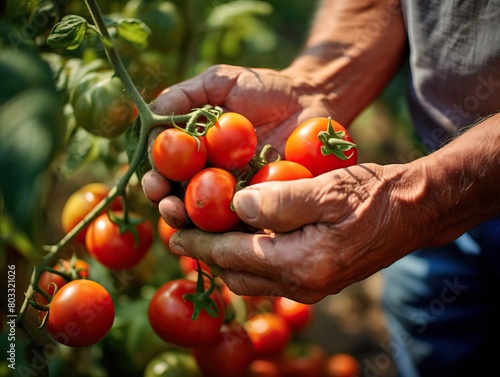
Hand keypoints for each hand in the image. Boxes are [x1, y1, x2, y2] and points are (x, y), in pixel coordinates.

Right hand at [142, 64, 345, 226]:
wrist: (310, 100)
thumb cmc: (263, 88)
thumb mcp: (219, 82)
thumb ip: (183, 97)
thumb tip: (149, 118)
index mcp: (195, 154)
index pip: (166, 173)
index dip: (155, 180)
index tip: (154, 183)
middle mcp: (211, 178)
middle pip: (181, 200)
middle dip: (168, 207)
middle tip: (169, 208)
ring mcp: (238, 194)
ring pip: (209, 219)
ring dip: (195, 224)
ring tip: (188, 220)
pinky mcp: (265, 204)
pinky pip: (247, 221)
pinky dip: (233, 230)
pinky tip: (227, 232)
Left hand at [166, 163, 426, 303]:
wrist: (414, 212)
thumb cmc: (375, 195)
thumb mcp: (328, 189)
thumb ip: (280, 200)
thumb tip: (235, 205)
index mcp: (302, 264)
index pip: (233, 256)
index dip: (199, 242)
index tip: (173, 229)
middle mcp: (303, 284)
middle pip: (236, 274)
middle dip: (206, 253)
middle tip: (185, 226)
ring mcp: (311, 286)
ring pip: (251, 279)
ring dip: (226, 256)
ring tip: (209, 230)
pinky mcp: (317, 279)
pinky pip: (270, 275)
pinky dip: (249, 257)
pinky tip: (244, 234)